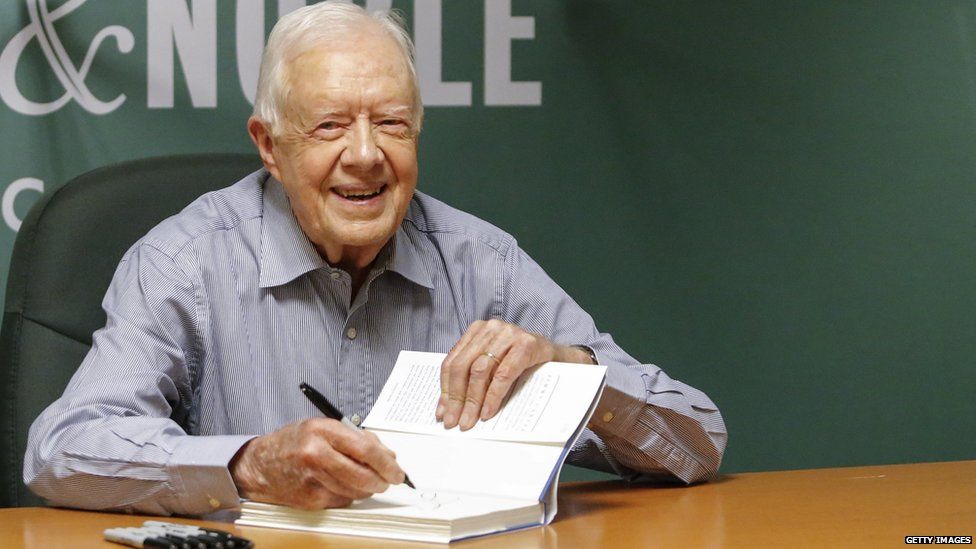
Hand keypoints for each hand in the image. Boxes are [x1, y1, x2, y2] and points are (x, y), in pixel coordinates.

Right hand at [229, 418, 404, 508]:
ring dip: (368, 487)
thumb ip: (355, 437)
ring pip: (356, 490)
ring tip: (365, 479)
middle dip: (382, 479)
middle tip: (390, 479)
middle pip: (362, 474)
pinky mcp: (310, 499)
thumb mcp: (323, 427)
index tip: (396, 469)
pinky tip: (342, 484)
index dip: (385, 461)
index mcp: (321, 431)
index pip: (364, 448)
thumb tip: (386, 455)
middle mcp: (315, 454)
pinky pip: (343, 500)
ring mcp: (312, 479)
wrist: (260, 465)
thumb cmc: (293, 442)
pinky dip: (350, 494)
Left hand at [435, 319, 593, 430]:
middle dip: (456, 398)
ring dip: (473, 400)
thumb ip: (473, 377)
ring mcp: (509, 333)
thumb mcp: (495, 365)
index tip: (442, 413)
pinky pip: (503, 374)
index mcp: (478, 330)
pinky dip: (493, 396)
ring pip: (480, 370)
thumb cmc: (524, 364)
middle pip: (463, 366)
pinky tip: (488, 411)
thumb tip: (449, 408)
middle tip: (454, 422)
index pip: (452, 361)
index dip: (445, 389)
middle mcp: (491, 328)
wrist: (562, 359)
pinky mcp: (527, 344)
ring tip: (470, 421)